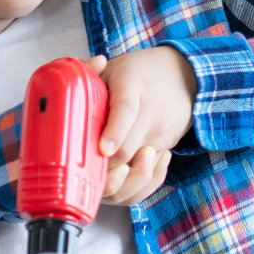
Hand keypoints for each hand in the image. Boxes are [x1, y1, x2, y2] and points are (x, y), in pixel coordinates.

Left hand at [83, 47, 196, 205]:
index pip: (125, 110)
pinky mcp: (166, 148)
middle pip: (127, 151)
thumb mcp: (113, 67)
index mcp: (131, 85)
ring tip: (104, 176)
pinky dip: (134, 186)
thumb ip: (87, 73)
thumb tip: (70, 76)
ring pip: (140, 171)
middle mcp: (150, 112)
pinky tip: (121, 179)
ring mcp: (160, 133)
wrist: (183, 76)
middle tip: (84, 170)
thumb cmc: (139, 74)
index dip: (114, 132)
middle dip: (103, 168)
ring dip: (118, 182)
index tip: (103, 149)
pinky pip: (151, 178)